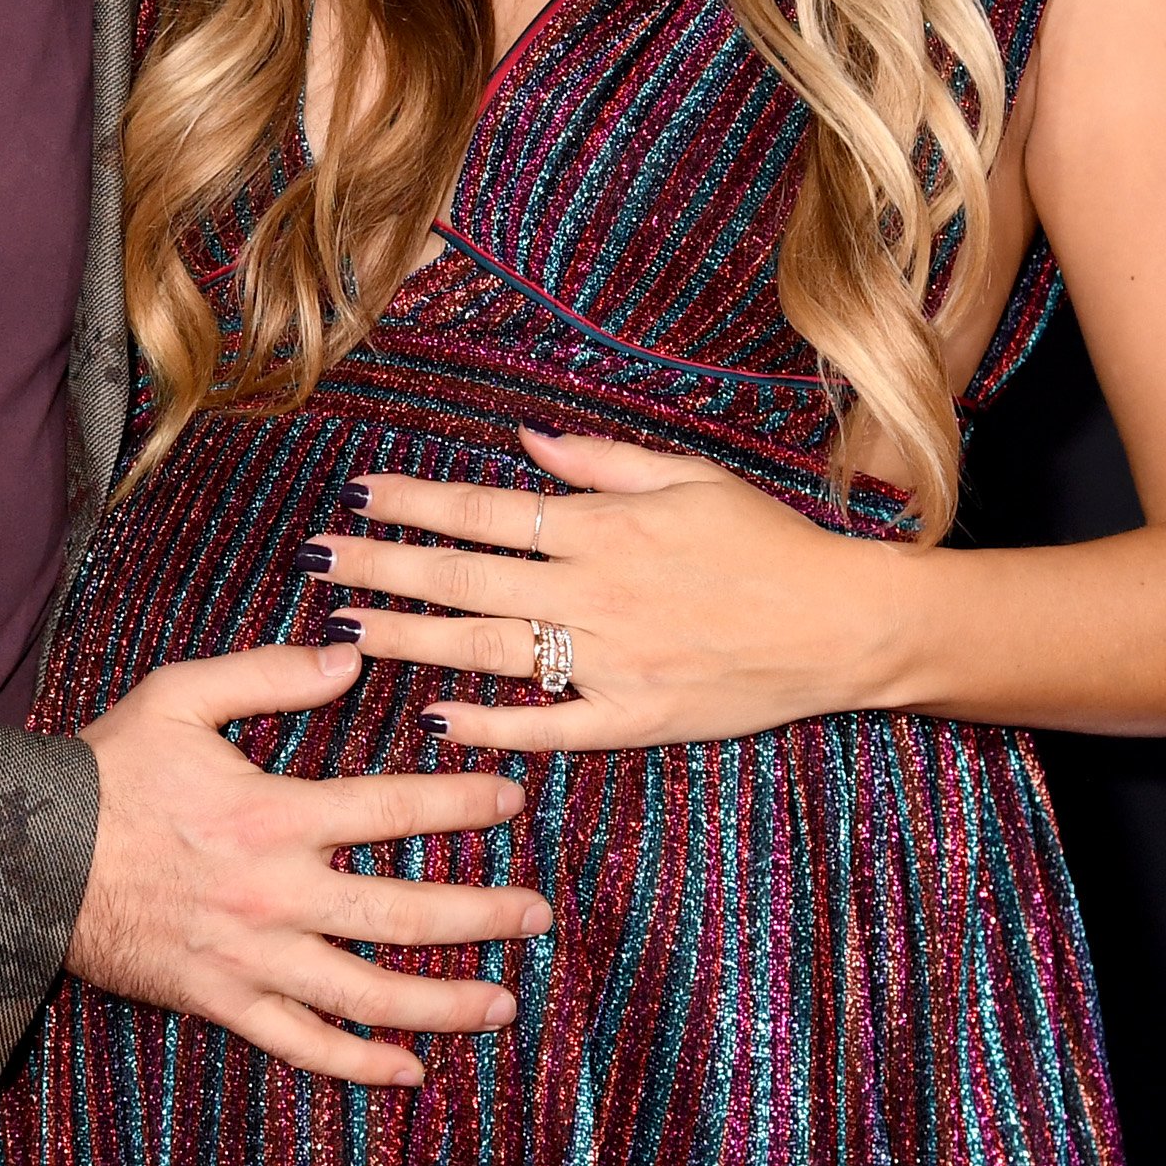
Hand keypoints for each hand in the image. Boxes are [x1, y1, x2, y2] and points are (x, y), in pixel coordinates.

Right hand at [68, 640, 548, 1086]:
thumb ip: (268, 673)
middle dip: (480, 915)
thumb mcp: (180, 696)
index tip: (514, 800)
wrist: (26, 856)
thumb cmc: (106, 770)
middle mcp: (275, 895)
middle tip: (539, 915)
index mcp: (273, 815)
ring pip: (366, 995)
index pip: (392, 808)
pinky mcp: (224, 1002)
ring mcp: (252, 959)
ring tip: (502, 1003)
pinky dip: (358, 1064)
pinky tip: (410, 1069)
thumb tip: (350, 658)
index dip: (461, 800)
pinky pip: (301, 1045)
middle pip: (401, 913)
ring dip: (442, 1003)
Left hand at [307, 426, 930, 751]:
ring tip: (351, 631)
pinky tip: (437, 715)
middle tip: (321, 562)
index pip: (486, 510)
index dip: (416, 502)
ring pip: (489, 648)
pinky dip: (492, 722)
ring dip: (414, 639)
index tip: (360, 496)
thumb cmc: (770, 543)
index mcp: (603, 527)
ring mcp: (611, 659)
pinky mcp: (636, 716)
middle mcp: (594, 591)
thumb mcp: (689, 477)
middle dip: (386, 567)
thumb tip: (527, 441)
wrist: (845, 624)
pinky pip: (549, 724)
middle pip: (467, 577)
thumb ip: (602, 462)